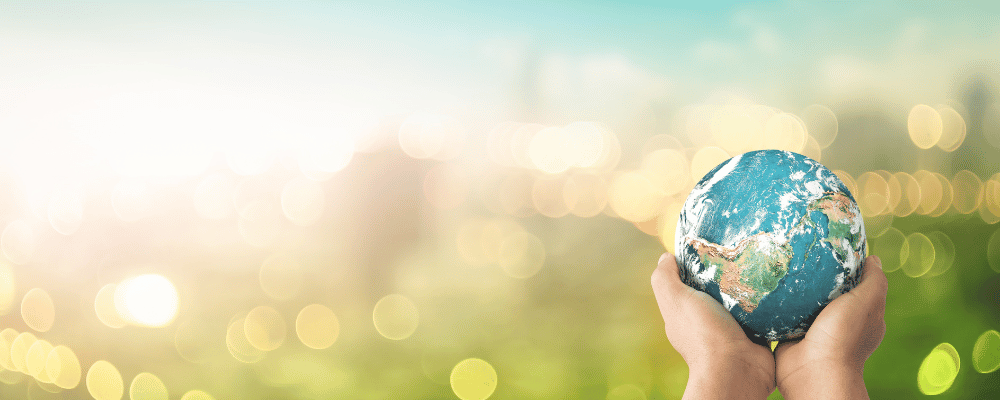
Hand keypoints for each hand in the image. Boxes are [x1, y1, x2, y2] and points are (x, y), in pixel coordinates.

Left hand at [651, 252, 775, 399]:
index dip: (695, 265)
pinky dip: (769, 304)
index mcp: (685, 314)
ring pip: (742, 302)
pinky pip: (764, 315)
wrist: (737, 369)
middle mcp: (707, 323)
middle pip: (717, 290)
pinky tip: (776, 286)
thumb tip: (665, 257)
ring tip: (763, 264)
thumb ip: (665, 278)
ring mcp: (732, 330)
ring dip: (751, 288)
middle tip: (743, 251)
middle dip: (728, 274)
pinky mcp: (756, 336)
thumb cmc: (704, 332)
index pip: (687, 283)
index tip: (712, 246)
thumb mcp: (676, 299)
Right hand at [774, 255, 886, 399]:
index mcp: (861, 316)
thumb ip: (874, 281)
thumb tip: (873, 258)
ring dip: (795, 288)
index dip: (848, 267)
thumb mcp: (866, 302)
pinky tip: (768, 285)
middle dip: (817, 274)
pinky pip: (783, 313)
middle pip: (828, 291)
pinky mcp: (790, 333)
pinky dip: (778, 302)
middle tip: (801, 250)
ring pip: (804, 301)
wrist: (812, 371)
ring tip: (781, 263)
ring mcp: (813, 328)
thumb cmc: (843, 336)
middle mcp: (838, 322)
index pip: (857, 285)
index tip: (832, 246)